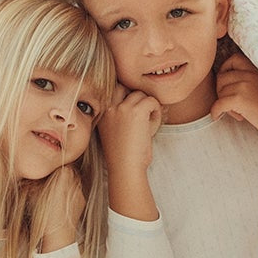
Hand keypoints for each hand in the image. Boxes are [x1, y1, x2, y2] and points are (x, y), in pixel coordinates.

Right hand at [38, 165, 85, 252]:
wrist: (58, 235)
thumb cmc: (44, 213)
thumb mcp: (31, 193)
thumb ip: (31, 180)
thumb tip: (26, 174)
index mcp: (64, 173)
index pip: (60, 160)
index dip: (52, 163)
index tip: (47, 168)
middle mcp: (75, 179)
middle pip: (67, 169)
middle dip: (58, 172)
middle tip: (49, 178)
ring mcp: (80, 190)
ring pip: (72, 180)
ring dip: (64, 182)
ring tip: (54, 190)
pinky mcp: (82, 200)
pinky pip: (75, 191)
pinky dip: (68, 193)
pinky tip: (59, 201)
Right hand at [99, 84, 162, 220]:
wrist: (125, 169)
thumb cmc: (123, 156)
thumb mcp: (114, 131)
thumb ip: (120, 115)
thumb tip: (138, 100)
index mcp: (102, 112)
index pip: (114, 90)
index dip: (126, 96)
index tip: (134, 111)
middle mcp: (109, 107)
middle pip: (126, 87)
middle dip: (136, 97)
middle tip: (143, 114)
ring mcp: (122, 108)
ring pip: (141, 94)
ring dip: (148, 106)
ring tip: (148, 124)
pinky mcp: (136, 111)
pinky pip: (152, 101)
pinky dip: (156, 112)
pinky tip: (153, 126)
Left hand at [211, 53, 257, 136]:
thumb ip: (253, 79)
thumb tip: (228, 80)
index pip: (234, 59)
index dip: (226, 70)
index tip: (227, 83)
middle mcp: (250, 73)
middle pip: (222, 77)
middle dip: (222, 90)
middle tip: (232, 102)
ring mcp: (244, 85)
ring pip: (220, 91)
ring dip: (224, 102)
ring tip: (237, 112)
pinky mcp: (240, 99)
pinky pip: (218, 103)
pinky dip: (215, 110)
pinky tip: (218, 116)